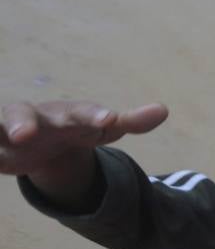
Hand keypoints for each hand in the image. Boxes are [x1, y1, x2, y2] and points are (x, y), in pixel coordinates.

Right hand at [0, 100, 167, 176]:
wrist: (37, 137)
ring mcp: (9, 129)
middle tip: (26, 134)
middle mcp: (34, 117)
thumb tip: (164, 109)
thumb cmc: (73, 129)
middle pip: (26, 115)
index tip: (109, 120)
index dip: (94, 115)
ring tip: (9, 139)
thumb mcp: (101, 128)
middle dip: (25, 122)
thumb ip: (130, 122)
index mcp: (66, 115)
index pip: (82, 113)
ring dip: (4, 128)